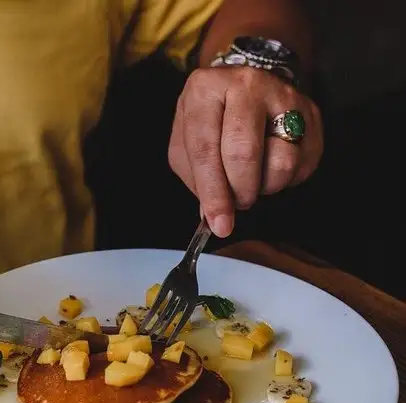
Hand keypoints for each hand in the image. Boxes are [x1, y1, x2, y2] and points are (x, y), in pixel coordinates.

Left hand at [168, 66, 322, 237]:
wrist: (244, 90)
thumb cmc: (211, 123)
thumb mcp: (186, 145)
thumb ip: (196, 179)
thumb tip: (214, 216)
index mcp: (206, 90)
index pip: (205, 148)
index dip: (213, 193)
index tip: (219, 224)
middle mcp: (245, 84)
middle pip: (245, 154)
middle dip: (240, 191)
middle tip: (238, 200)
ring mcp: (283, 95)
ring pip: (282, 161)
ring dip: (266, 185)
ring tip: (255, 177)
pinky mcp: (310, 113)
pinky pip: (305, 164)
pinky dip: (288, 179)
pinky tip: (272, 167)